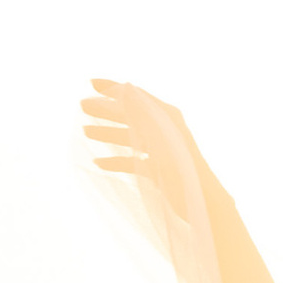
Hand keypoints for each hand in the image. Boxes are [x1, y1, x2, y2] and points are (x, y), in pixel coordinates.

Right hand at [81, 77, 217, 203]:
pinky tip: (99, 162)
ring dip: (107, 133)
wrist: (201, 199)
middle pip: (129, 115)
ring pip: (129, 137)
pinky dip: (116, 161)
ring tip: (85, 132)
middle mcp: (163, 129)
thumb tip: (125, 87)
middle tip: (82, 106)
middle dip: (105, 110)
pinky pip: (132, 161)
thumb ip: (143, 112)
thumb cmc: (182, 164)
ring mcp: (160, 150)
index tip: (90, 83)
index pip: (135, 96)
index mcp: (166, 116)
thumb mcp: (160, 133)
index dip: (113, 88)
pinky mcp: (158, 169)